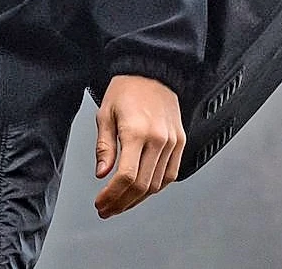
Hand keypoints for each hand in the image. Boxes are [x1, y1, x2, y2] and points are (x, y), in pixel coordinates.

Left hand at [92, 74, 183, 218]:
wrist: (152, 71)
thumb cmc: (126, 90)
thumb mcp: (105, 114)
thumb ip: (104, 147)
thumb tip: (102, 174)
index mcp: (136, 132)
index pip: (126, 176)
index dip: (112, 195)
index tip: (101, 203)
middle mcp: (158, 139)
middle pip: (142, 186)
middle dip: (122, 203)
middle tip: (107, 209)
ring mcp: (172, 142)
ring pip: (157, 184)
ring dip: (138, 199)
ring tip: (121, 203)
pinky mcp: (181, 142)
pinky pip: (170, 174)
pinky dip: (156, 187)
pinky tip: (141, 191)